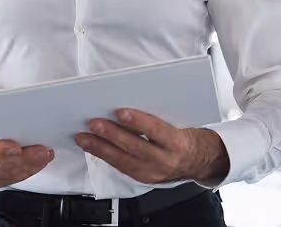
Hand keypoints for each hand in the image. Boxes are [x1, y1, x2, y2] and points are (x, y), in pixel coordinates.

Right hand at [0, 111, 54, 188]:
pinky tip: (35, 166)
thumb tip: (14, 126)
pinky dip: (24, 173)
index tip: (17, 148)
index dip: (1, 150)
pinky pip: (8, 181)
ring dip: (28, 167)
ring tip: (43, 158)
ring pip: (6, 175)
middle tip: (41, 152)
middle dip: (23, 159)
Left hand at [74, 108, 228, 184]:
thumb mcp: (177, 122)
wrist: (197, 160)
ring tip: (83, 136)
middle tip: (93, 123)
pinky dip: (104, 156)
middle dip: (112, 135)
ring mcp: (153, 173)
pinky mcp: (143, 179)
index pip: (156, 130)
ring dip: (100, 148)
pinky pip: (121, 167)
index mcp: (177, 142)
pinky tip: (92, 146)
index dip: (138, 121)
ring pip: (123, 161)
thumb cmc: (183, 135)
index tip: (120, 111)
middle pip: (136, 147)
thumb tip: (126, 102)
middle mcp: (165, 160)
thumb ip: (155, 115)